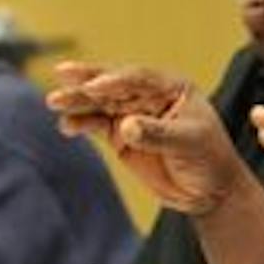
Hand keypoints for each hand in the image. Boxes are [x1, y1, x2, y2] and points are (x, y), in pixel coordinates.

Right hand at [47, 62, 246, 215]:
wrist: (209, 190)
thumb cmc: (209, 160)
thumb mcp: (190, 143)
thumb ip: (157, 134)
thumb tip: (125, 126)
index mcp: (172, 88)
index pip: (140, 78)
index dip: (116, 80)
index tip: (95, 87)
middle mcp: (148, 96)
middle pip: (113, 85)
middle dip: (87, 80)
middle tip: (61, 73)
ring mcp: (132, 114)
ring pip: (100, 103)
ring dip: (78, 101)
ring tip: (54, 101)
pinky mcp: (121, 135)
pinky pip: (96, 124)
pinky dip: (81, 123)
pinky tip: (67, 125)